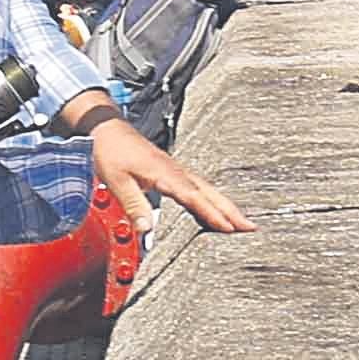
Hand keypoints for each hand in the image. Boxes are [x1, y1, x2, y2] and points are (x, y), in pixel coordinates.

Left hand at [64, 101, 254, 236]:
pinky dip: (213, 199)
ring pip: (208, 189)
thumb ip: (134, 205)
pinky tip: (218, 209)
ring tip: (243, 222)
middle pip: (210, 193)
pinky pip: (200, 187)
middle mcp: (176, 170)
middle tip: (251, 227)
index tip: (228, 228)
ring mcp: (177, 170)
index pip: (194, 197)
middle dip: (231, 211)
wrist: (107, 130)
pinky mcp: (174, 171)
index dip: (212, 214)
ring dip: (226, 206)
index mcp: (164, 173)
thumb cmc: (111, 152)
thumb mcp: (116, 181)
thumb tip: (147, 230)